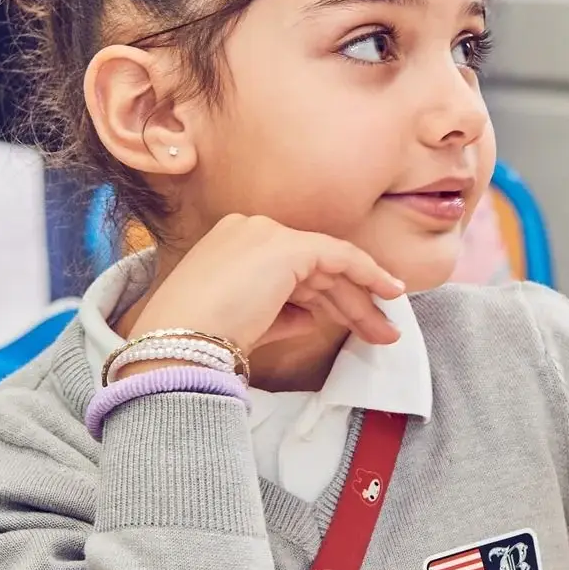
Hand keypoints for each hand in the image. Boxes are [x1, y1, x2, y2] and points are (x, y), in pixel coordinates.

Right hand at [124, 215, 405, 372]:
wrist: (179, 338)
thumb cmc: (202, 339)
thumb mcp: (250, 322)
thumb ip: (283, 314)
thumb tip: (313, 317)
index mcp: (233, 245)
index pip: (291, 269)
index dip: (326, 295)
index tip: (352, 319)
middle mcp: (250, 230)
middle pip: (314, 270)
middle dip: (350, 303)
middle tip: (380, 332)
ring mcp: (268, 234)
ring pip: (330, 267)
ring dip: (361, 301)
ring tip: (387, 332)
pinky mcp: (287, 246)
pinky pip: (340, 257)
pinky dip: (368, 273)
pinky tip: (390, 293)